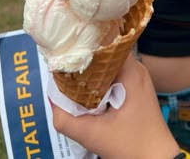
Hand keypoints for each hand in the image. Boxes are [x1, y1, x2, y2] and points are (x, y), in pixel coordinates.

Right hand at [52, 55, 179, 158]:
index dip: (84, 44)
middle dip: (84, 60)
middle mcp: (135, 68)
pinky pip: (114, 75)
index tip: (67, 50)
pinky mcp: (136, 87)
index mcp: (130, 71)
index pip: (104, 42)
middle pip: (104, 53)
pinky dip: (100, 81)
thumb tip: (51, 98)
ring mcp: (137, 77)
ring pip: (107, 65)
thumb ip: (65, 119)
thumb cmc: (132, 146)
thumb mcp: (93, 135)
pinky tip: (88, 91)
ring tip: (74, 78)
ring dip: (91, 72)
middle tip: (65, 66)